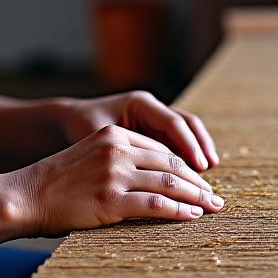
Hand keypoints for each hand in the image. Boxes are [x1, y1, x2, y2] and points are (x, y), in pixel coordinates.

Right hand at [15, 124, 224, 236]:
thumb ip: (120, 161)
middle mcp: (117, 150)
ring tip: (212, 207)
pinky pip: (156, 205)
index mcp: (114, 135)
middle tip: (216, 197)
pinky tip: (192, 216)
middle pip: (171, 164)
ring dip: (196, 197)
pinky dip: (179, 211)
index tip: (200, 181)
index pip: (161, 150)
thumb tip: (154, 179)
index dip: (185, 166)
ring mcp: (115, 174)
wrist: (23, 195)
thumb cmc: (55, 183)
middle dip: (198, 182)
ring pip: (170, 183)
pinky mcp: (111, 200)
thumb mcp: (90, 157)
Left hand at [54, 90, 219, 172]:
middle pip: (185, 124)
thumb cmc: (78, 129)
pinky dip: (186, 153)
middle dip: (200, 146)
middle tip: (209, 168)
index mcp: (139, 104)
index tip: (199, 166)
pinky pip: (175, 140)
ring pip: (185, 130)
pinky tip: (193, 171)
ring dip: (198, 148)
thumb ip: (118, 152)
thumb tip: (138, 173)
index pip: (173, 123)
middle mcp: (150, 108)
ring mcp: (152, 118)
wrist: (67, 122)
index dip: (189, 145)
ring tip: (210, 168)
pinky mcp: (152, 130)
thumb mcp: (95, 139)